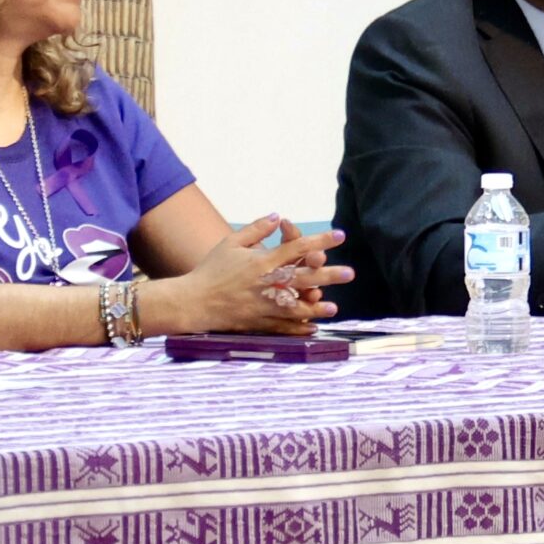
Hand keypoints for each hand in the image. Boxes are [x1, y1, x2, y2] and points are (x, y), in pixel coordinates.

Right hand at [140, 216, 354, 337]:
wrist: (193, 301)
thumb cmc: (211, 269)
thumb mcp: (231, 243)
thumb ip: (256, 229)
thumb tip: (278, 216)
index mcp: (262, 261)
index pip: (296, 248)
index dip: (320, 240)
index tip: (339, 235)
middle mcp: (266, 283)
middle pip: (303, 277)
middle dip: (328, 275)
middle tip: (349, 273)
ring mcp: (263, 305)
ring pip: (296, 306)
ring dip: (317, 306)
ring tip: (335, 307)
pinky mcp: (258, 322)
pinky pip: (282, 326)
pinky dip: (298, 328)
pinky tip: (313, 328)